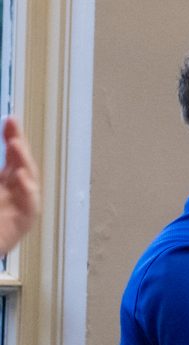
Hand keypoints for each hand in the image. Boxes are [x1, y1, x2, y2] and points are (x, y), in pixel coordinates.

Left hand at [0, 118, 38, 255]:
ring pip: (29, 181)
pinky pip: (30, 206)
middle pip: (22, 164)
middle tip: (14, 128)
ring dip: (24, 163)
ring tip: (16, 146)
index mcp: (2, 184)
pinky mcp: (21, 224)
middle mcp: (11, 193)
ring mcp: (18, 208)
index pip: (12, 156)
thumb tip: (9, 158)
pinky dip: (27, 191)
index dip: (13, 137)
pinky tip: (20, 177)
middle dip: (20, 145)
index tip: (11, 120)